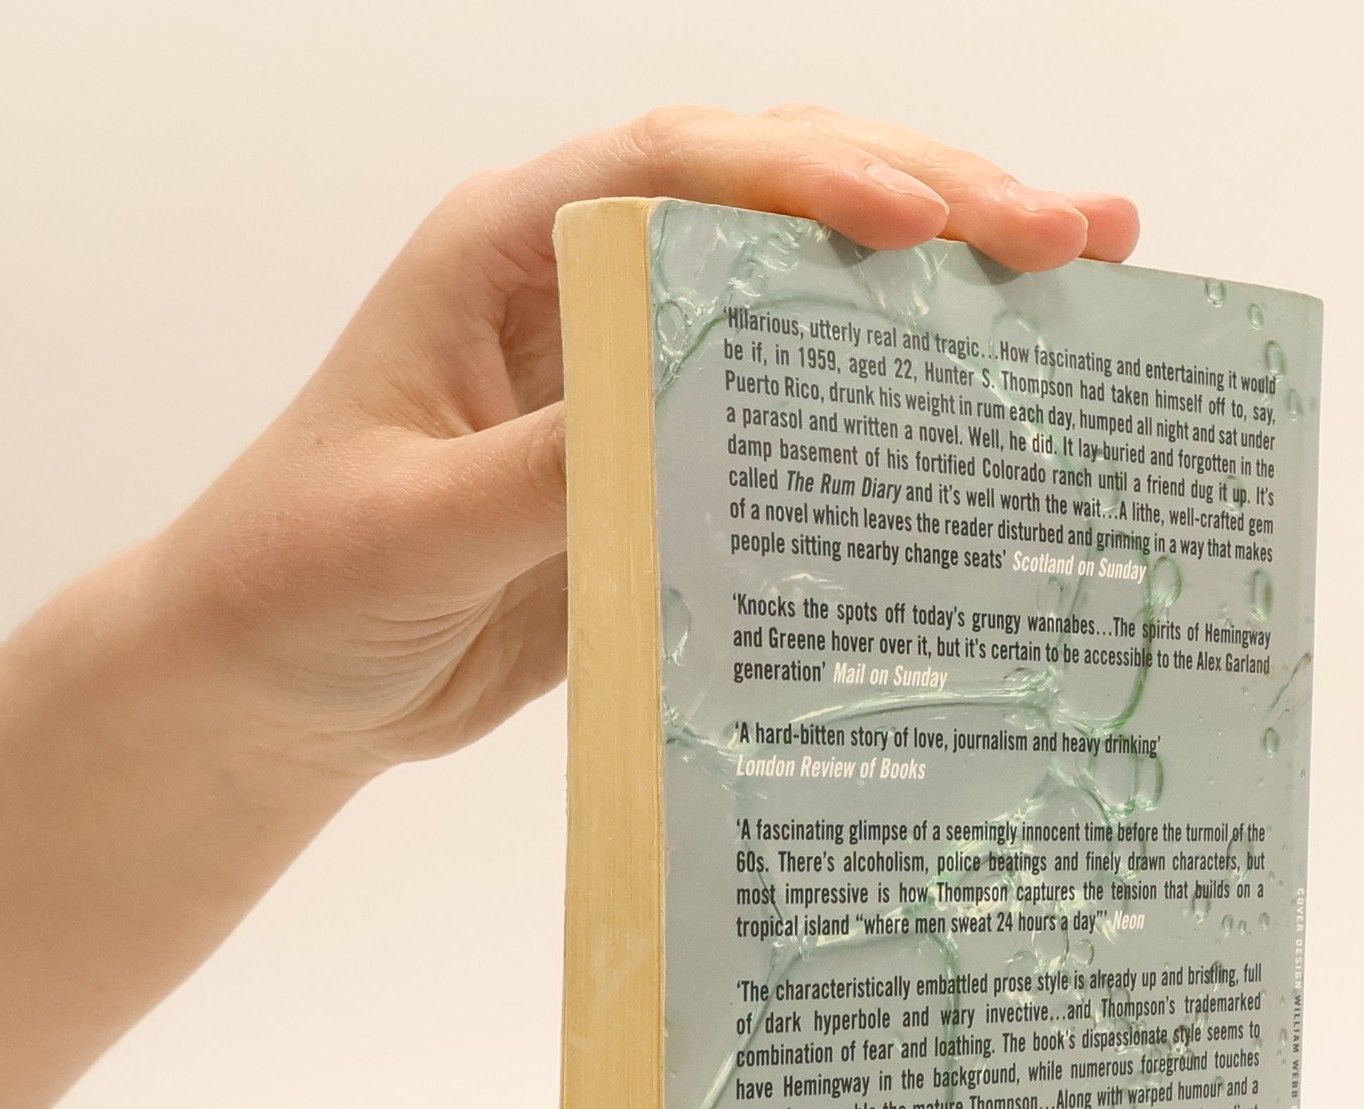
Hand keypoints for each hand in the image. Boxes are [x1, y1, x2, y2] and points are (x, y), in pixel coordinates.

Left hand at [156, 105, 1141, 781]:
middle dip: (931, 199)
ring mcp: (640, 371)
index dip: (808, 180)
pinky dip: (898, 394)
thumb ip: (545, 468)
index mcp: (504, 255)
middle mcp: (586, 288)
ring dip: (945, 277)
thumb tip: (690, 416)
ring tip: (1084, 268)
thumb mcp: (410, 527)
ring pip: (809, 288)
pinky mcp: (672, 460)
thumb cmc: (299, 582)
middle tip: (1074, 231)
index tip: (924, 226)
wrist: (280, 681)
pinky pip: (800, 410)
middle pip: (775, 197)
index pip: (674, 172)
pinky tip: (993, 397)